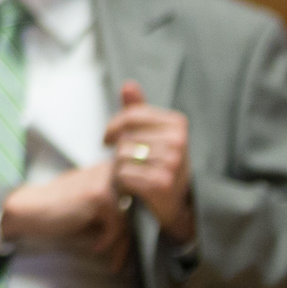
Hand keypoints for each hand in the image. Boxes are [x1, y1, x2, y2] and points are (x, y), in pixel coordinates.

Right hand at [0, 159, 131, 272]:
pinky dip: (108, 241)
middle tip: (121, 257)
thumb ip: (115, 208)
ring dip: (121, 244)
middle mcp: (108, 170)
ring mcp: (105, 181)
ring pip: (129, 219)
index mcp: (107, 169)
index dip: (135, 223)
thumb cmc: (58, 210)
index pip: (136, 197)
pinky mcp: (99, 196)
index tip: (124, 246)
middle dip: (130, 236)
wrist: (30, 209)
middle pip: (137, 207)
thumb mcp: (91, 206)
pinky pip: (118, 226)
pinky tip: (95, 246)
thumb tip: (140, 228)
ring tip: (112, 260)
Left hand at [104, 80, 196, 243]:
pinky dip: (122, 182)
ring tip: (133, 174)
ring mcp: (172, 163)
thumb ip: (138, 110)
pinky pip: (124, 175)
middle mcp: (178, 142)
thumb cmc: (160, 162)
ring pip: (122, 156)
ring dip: (119, 167)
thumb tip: (128, 85)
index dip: (112, 126)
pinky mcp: (162, 183)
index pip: (131, 115)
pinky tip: (132, 187)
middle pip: (125, 137)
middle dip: (119, 151)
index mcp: (177, 124)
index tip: (107, 138)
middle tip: (128, 163)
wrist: (176, 202)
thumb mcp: (152, 133)